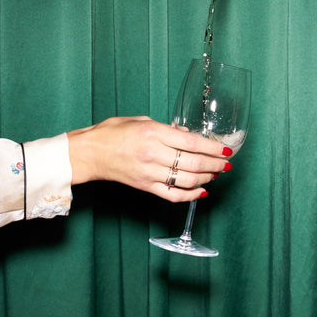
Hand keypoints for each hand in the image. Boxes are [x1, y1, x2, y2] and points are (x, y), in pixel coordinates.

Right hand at [67, 116, 232, 201]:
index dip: (213, 148)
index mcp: (154, 133)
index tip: (226, 150)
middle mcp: (154, 154)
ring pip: (187, 181)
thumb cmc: (112, 132)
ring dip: (207, 179)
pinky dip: (190, 196)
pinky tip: (202, 192)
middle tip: (227, 164)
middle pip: (194, 163)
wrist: (90, 153)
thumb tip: (188, 135)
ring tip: (217, 174)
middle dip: (215, 164)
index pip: (192, 143)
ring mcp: (150, 173)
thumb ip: (167, 128)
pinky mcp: (146, 187)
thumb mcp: (141, 120)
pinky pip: (173, 195)